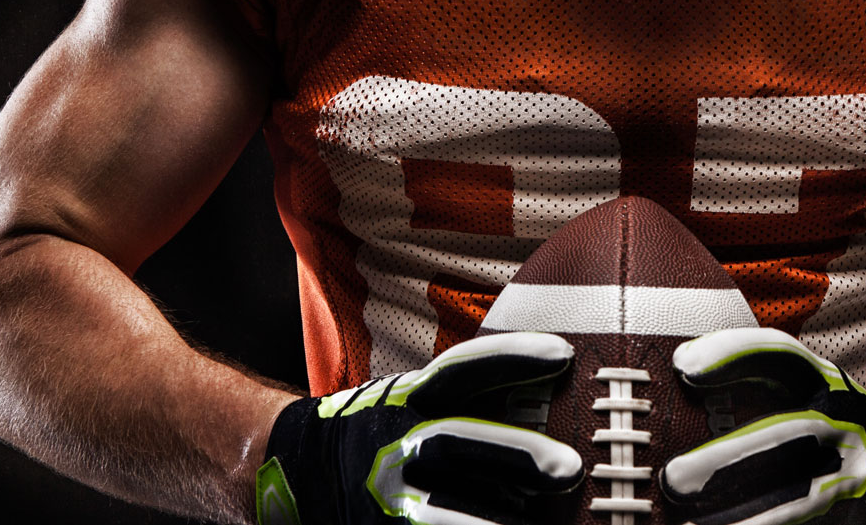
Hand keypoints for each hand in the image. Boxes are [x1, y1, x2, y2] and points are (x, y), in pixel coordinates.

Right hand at [257, 332, 585, 524]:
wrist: (297, 471)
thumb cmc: (379, 433)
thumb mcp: (413, 401)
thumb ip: (473, 398)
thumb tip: (557, 390)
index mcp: (407, 399)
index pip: (460, 372)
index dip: (510, 359)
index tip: (564, 356)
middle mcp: (392, 442)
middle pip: (456, 441)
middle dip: (514, 453)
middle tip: (569, 469)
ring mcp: (382, 493)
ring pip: (444, 509)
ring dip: (494, 518)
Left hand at [663, 328, 865, 524]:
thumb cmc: (841, 430)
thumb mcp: (813, 390)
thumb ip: (755, 378)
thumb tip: (678, 367)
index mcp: (828, 386)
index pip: (782, 359)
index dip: (734, 356)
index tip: (682, 367)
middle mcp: (846, 427)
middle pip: (786, 438)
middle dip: (729, 459)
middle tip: (673, 479)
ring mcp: (854, 477)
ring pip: (799, 500)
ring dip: (745, 518)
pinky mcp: (858, 516)